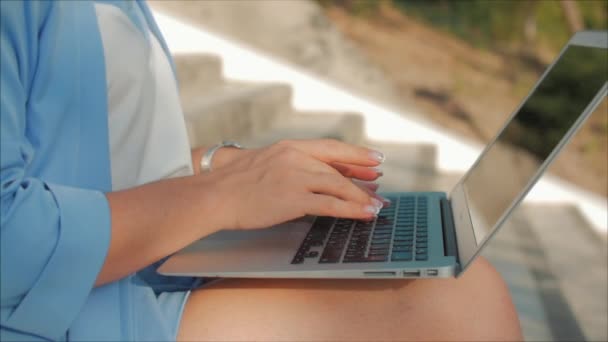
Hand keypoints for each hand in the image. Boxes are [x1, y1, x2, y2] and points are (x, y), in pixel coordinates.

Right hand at [207, 139, 385, 229]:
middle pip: (338, 167)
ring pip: (338, 185)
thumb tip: (308, 176)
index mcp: (289, 147)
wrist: (214, 195)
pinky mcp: (293, 198)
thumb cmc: (234, 184)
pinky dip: (350, 209)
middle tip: (380, 184)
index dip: (355, 153)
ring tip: (375, 206)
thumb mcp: (264, 163)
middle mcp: (295, 157)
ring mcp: (295, 177)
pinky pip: (330, 204)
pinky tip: (363, 213)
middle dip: (362, 176)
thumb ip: (288, 165)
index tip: (373, 158)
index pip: (330, 147)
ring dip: (360, 197)